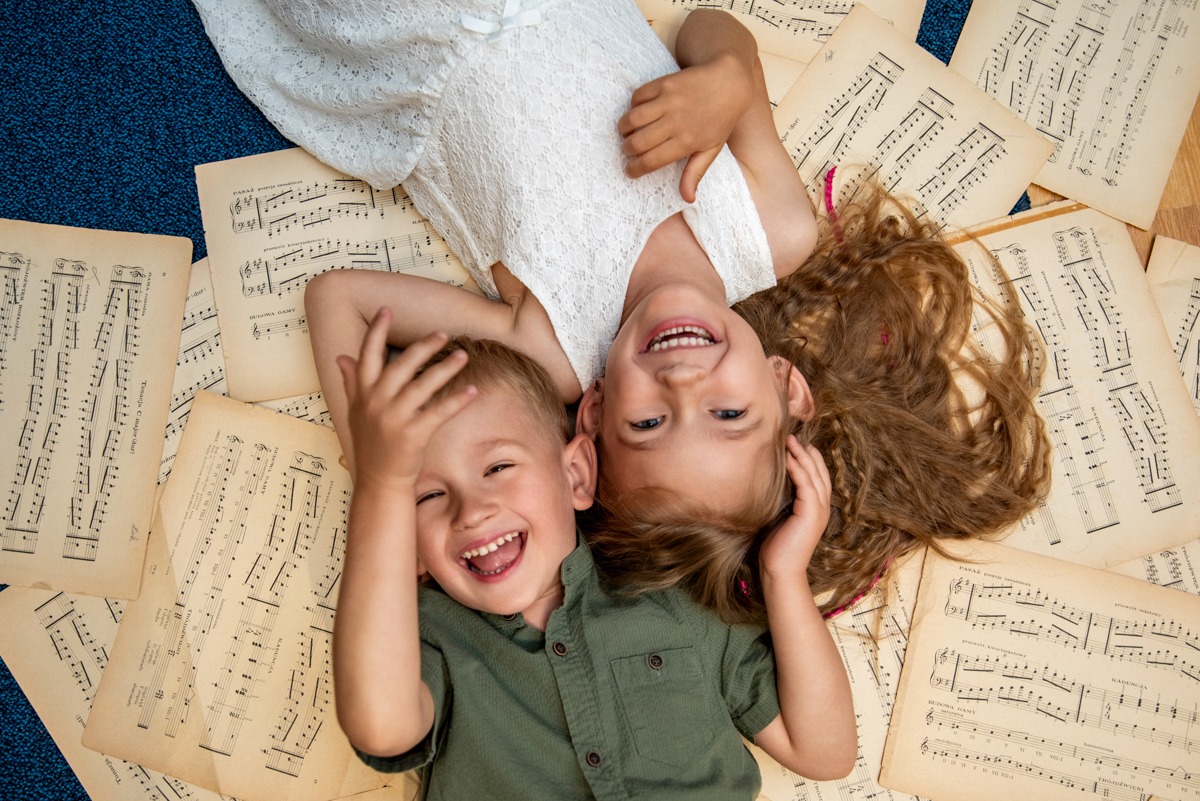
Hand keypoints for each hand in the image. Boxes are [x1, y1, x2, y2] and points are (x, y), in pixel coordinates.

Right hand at [337, 309, 476, 493]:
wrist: (379, 481)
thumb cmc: (371, 444)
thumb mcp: (355, 412)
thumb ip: (352, 382)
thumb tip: (342, 357)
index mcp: (363, 394)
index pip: (367, 356)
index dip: (376, 332)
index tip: (386, 309)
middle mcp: (376, 403)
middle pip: (401, 366)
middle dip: (423, 347)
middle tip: (443, 333)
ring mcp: (394, 419)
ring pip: (423, 386)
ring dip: (445, 368)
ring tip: (463, 354)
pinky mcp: (413, 435)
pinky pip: (439, 411)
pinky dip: (456, 400)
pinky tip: (472, 389)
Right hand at [618, 55, 752, 201]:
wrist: (730, 82)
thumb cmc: (721, 120)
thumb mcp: (711, 149)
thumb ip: (695, 173)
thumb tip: (687, 199)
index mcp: (687, 142)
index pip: (651, 161)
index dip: (635, 169)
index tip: (629, 171)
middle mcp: (676, 122)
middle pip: (637, 142)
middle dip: (627, 150)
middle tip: (628, 150)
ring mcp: (669, 101)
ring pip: (632, 119)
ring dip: (624, 128)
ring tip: (628, 132)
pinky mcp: (664, 83)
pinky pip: (637, 97)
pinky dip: (633, 106)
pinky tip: (639, 112)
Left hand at [759, 436, 830, 578]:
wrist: (780, 571)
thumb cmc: (777, 548)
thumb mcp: (781, 518)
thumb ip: (784, 501)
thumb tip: (772, 484)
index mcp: (817, 509)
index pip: (819, 477)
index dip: (810, 459)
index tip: (797, 444)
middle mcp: (823, 507)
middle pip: (820, 472)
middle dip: (807, 452)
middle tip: (793, 435)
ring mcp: (819, 510)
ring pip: (814, 475)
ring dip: (801, 455)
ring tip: (790, 440)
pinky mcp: (811, 513)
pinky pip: (805, 484)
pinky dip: (797, 468)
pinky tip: (787, 457)